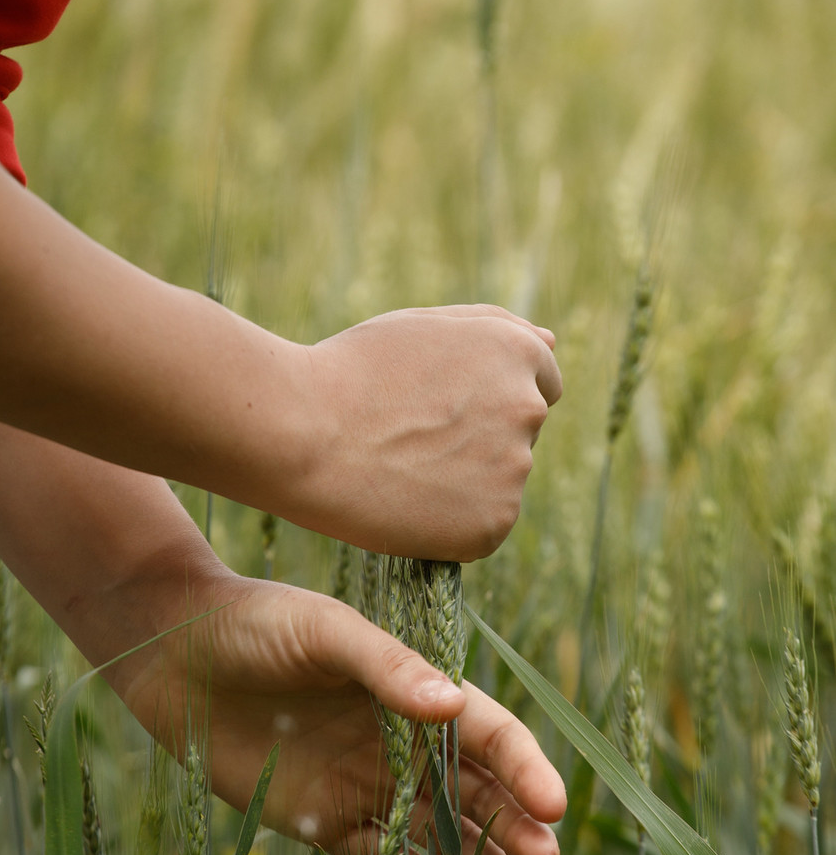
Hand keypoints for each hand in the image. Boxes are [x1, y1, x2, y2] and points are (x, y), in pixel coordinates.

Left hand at [112, 571, 565, 854]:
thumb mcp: (326, 631)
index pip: (487, 733)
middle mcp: (400, 740)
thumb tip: (455, 705)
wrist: (176, 655)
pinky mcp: (325, 822)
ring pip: (442, 836)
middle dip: (516, 828)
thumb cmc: (258, 624)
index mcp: (412, 690)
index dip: (524, 769)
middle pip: (476, 792)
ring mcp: (365, 784)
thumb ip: (387, 667)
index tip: (554, 808)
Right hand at [295, 305, 561, 561]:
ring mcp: (515, 470)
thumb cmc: (352, 373)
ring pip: (500, 482)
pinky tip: (406, 504)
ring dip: (465, 482)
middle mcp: (528, 408)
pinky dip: (451, 524)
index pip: (544, 384)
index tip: (448, 409)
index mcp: (518, 352)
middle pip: (521, 435)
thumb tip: (551, 343)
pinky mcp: (494, 523)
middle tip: (411, 439)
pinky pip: (481, 527)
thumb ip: (494, 327)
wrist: (304, 434)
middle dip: (481, 439)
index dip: (492, 397)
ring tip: (401, 469)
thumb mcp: (422, 326)